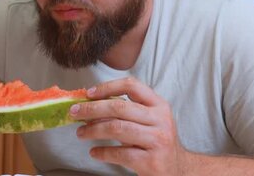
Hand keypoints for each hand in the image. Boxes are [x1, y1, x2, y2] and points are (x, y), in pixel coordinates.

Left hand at [69, 77, 186, 174]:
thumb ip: (128, 111)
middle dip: (92, 109)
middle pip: (120, 107)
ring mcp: (157, 140)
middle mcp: (160, 120)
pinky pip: (120, 154)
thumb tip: (91, 105)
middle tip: (75, 112)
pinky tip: (94, 152)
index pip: (132, 86)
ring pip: (117, 129)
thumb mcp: (150, 120)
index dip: (107, 87)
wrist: (178, 170)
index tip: (89, 93)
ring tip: (81, 133)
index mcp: (159, 105)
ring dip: (93, 130)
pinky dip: (102, 152)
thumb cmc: (157, 142)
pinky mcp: (151, 162)